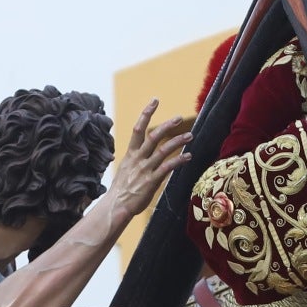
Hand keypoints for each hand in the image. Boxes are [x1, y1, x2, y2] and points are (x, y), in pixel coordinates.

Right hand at [104, 100, 193, 227]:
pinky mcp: (151, 181)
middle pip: (152, 136)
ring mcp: (145, 169)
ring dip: (178, 141)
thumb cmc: (121, 190)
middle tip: (178, 118)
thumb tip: (143, 155)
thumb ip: (135, 160)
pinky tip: (188, 157)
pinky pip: (167, 167)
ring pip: (163, 150)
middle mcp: (138, 159)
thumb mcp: (125, 170)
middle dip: (166, 126)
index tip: (154, 101)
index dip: (146, 113)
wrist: (116, 206)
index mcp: (130, 154)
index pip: (138, 129)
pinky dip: (179, 160)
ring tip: (190, 135)